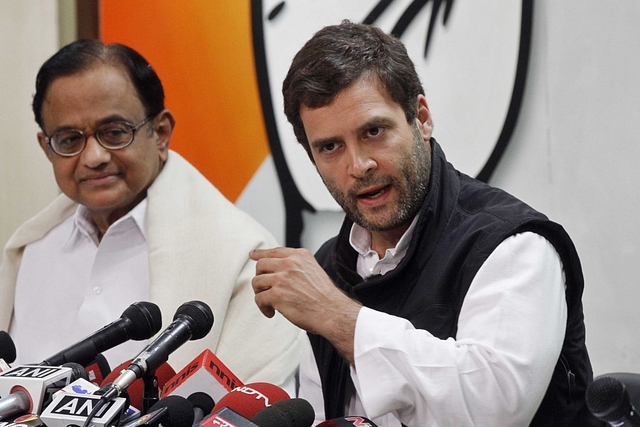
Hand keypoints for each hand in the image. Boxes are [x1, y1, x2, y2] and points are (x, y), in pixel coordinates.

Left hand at [250, 247, 361, 362]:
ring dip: (260, 294)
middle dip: (260, 277)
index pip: (274, 251)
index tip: (253, 255)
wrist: (332, 312)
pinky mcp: (276, 294)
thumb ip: (296, 266)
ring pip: (257, 282)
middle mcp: (290, 263)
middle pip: (261, 265)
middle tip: (264, 289)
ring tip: (269, 303)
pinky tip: (271, 312)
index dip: (261, 254)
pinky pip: (259, 299)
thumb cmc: (325, 297)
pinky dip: (263, 308)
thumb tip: (278, 269)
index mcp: (299, 256)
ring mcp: (282, 278)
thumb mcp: (313, 271)